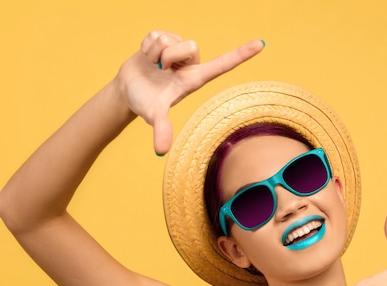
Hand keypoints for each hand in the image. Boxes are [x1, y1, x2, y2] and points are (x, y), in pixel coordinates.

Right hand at [116, 31, 263, 154]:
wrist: (125, 91)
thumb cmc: (144, 103)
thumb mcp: (153, 116)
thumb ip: (161, 130)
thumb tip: (160, 151)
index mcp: (195, 79)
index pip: (222, 66)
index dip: (241, 54)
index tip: (260, 44)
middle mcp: (190, 63)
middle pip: (189, 45)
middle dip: (169, 56)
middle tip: (160, 71)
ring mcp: (177, 50)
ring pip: (170, 39)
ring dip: (155, 52)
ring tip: (152, 66)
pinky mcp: (164, 39)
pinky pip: (157, 33)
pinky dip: (146, 45)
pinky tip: (146, 57)